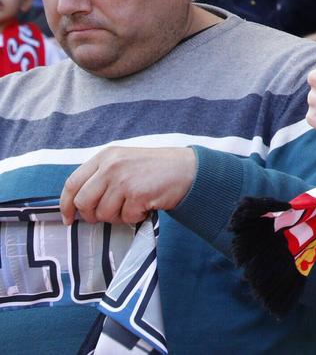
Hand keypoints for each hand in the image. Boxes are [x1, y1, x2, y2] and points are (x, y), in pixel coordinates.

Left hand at [59, 146, 196, 225]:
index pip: (72, 183)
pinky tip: (146, 204)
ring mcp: (123, 180)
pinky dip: (136, 216)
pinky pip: (125, 218)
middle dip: (93, 215)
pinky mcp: (137, 194)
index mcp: (105, 156)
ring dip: (119, 216)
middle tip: (110, 214)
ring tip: (134, 204)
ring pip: (103, 214)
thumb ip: (100, 176)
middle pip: (83, 202)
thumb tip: (78, 203)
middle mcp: (111, 166)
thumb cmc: (156, 168)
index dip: (66, 205)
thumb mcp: (124, 162)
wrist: (188, 169)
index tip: (69, 217)